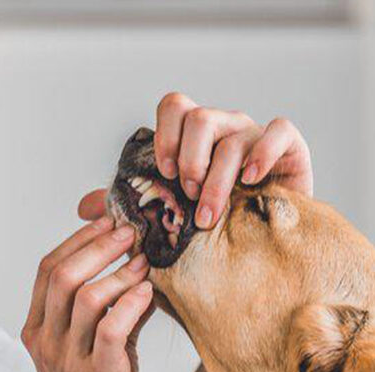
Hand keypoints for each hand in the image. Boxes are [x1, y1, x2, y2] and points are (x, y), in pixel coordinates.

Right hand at [22, 217, 155, 371]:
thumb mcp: (92, 349)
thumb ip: (109, 312)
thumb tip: (139, 272)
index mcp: (38, 331)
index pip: (47, 270)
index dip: (78, 240)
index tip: (107, 221)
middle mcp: (47, 343)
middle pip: (61, 274)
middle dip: (98, 244)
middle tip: (130, 231)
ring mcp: (69, 361)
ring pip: (86, 296)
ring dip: (120, 272)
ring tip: (146, 262)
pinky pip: (111, 327)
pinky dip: (131, 303)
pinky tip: (148, 293)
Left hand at [78, 96, 312, 228]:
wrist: (261, 260)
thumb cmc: (212, 236)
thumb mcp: (166, 224)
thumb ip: (131, 210)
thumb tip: (84, 207)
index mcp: (195, 140)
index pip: (175, 107)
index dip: (165, 134)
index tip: (163, 173)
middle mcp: (225, 131)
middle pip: (200, 116)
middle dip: (189, 159)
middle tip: (186, 197)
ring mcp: (257, 137)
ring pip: (233, 133)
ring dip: (217, 176)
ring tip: (209, 213)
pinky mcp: (290, 150)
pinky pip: (279, 131)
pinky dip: (264, 152)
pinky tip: (251, 180)